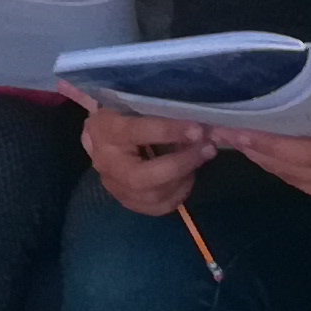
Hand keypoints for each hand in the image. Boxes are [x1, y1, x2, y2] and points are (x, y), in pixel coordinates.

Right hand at [79, 95, 216, 214]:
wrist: (103, 135)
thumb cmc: (126, 111)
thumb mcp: (139, 103)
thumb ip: (167, 110)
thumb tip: (208, 123)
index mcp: (106, 130)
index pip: (137, 132)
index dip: (169, 131)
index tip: (198, 129)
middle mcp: (107, 163)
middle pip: (142, 178)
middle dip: (181, 164)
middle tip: (208, 148)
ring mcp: (115, 187)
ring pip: (153, 196)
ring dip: (184, 177)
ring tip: (201, 156)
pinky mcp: (127, 201)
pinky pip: (159, 206)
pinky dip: (180, 192)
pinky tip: (188, 174)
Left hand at [214, 63, 310, 210]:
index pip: (308, 154)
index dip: (272, 146)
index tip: (242, 132)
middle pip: (293, 170)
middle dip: (258, 153)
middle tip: (225, 132)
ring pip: (297, 182)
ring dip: (266, 163)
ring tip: (238, 142)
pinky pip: (309, 186)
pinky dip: (285, 171)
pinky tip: (267, 155)